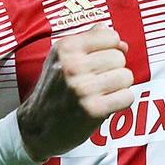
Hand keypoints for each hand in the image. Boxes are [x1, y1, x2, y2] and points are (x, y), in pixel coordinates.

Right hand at [16, 24, 134, 160]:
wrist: (36, 127)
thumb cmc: (54, 89)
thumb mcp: (62, 57)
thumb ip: (90, 41)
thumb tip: (120, 40)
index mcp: (66, 47)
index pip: (111, 37)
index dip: (111, 49)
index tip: (100, 61)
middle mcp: (73, 65)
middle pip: (120, 57)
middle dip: (114, 69)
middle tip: (98, 80)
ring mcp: (83, 88)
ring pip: (126, 76)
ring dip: (119, 86)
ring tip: (101, 92)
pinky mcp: (93, 110)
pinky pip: (127, 97)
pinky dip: (121, 101)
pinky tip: (105, 104)